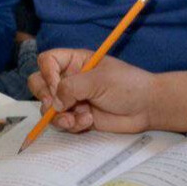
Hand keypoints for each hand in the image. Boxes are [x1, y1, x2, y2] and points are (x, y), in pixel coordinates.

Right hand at [27, 49, 156, 134]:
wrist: (146, 108)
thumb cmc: (127, 85)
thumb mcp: (99, 80)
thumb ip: (71, 88)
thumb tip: (54, 103)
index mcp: (76, 61)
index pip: (47, 61)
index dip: (47, 73)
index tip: (56, 85)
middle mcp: (71, 79)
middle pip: (39, 84)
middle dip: (45, 97)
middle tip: (57, 106)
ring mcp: (73, 99)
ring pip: (48, 107)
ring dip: (59, 116)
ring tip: (76, 119)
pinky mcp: (78, 116)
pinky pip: (61, 122)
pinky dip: (70, 125)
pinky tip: (87, 122)